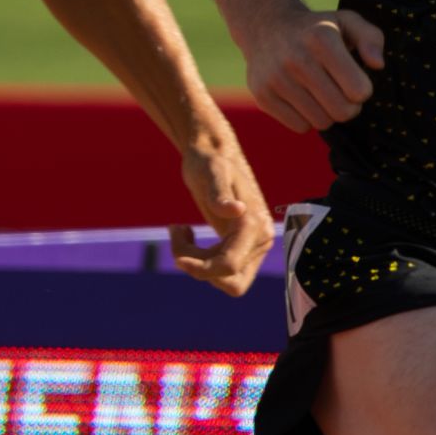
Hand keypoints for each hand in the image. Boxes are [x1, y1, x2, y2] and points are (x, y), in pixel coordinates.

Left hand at [167, 121, 276, 292]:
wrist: (212, 154)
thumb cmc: (209, 161)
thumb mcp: (211, 173)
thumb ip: (220, 194)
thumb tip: (237, 210)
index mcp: (254, 226)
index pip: (230, 266)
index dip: (202, 269)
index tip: (176, 258)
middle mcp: (260, 240)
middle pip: (230, 280)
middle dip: (200, 268)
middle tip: (179, 237)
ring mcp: (252, 245)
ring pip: (223, 278)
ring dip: (196, 262)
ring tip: (180, 230)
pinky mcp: (239, 246)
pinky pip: (218, 269)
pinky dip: (197, 257)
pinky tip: (185, 231)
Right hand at [243, 6, 382, 132]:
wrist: (265, 27)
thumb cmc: (316, 29)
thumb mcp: (347, 21)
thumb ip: (371, 38)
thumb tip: (377, 64)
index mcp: (321, 38)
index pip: (359, 91)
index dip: (362, 89)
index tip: (353, 79)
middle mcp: (296, 58)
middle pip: (342, 112)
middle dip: (348, 106)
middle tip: (341, 92)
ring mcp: (276, 79)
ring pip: (321, 122)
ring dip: (327, 113)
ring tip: (320, 93)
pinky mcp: (262, 95)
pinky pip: (300, 127)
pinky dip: (306, 118)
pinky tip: (302, 98)